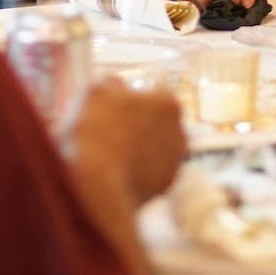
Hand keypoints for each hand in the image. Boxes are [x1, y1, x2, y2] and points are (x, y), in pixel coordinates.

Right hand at [65, 80, 186, 207]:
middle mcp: (180, 135)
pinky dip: (134, 172)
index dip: (132, 97)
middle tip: (108, 129)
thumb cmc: (96, 130)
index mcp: (169, 105)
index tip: (113, 105)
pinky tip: (112, 173)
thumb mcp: (96, 91)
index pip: (154, 92)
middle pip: (156, 123)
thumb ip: (111, 84)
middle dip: (137, 125)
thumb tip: (115, 85)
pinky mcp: (161, 191)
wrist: (95, 186)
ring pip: (152, 150)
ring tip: (106, 154)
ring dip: (135, 150)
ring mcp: (173, 165)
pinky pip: (146, 174)